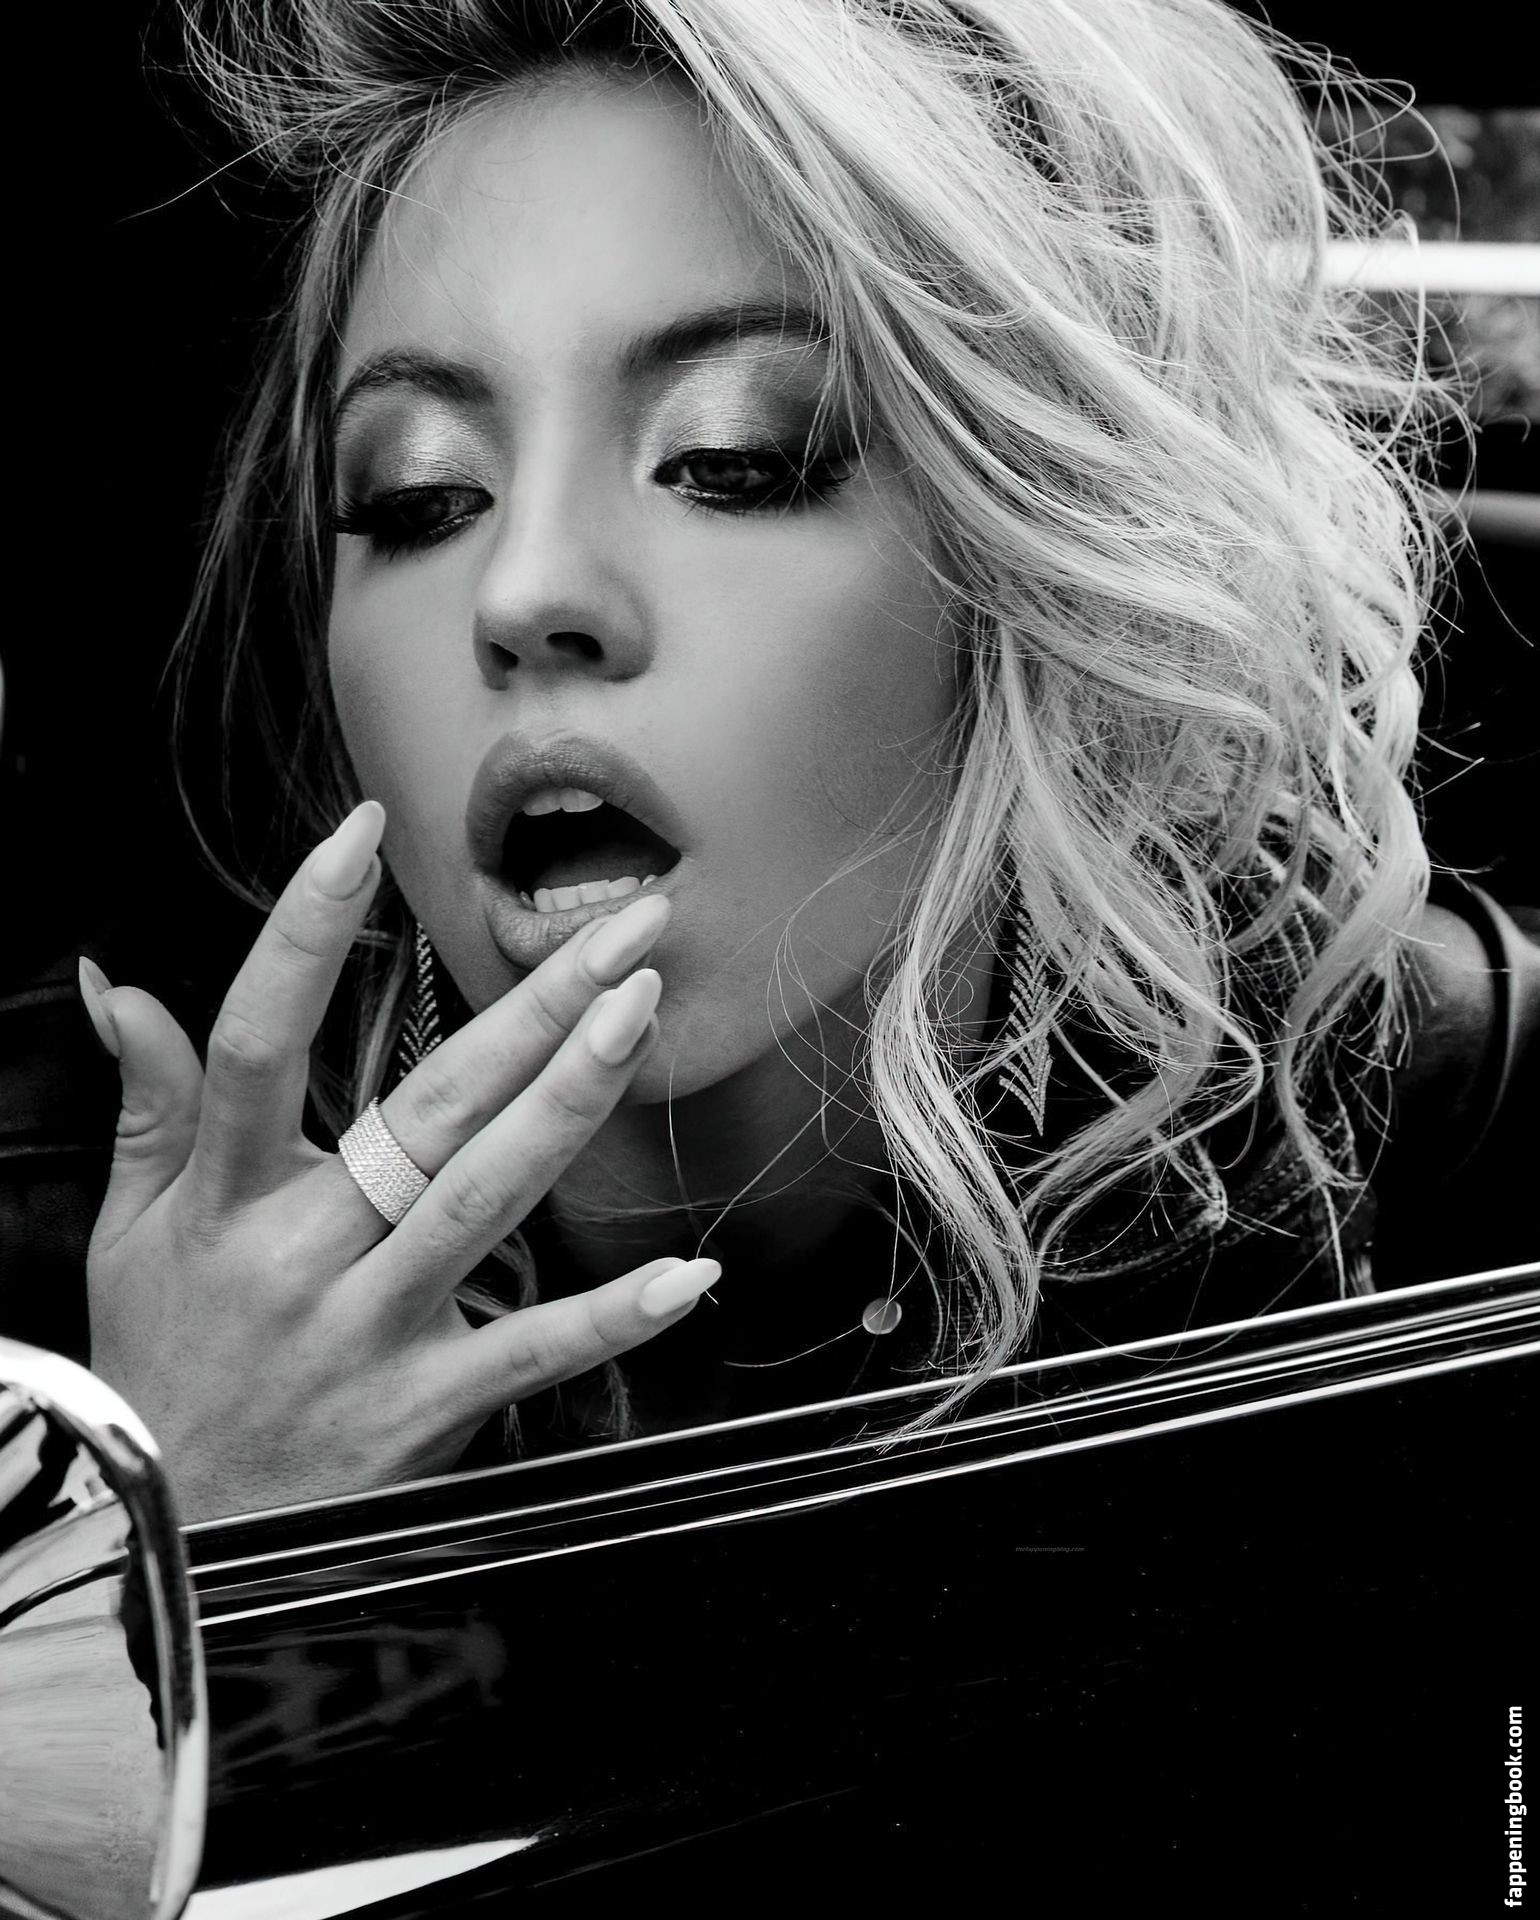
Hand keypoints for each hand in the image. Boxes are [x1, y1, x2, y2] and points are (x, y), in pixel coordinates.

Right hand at [80, 801, 714, 1520]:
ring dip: (567, 1105)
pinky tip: (691, 1276)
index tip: (361, 832)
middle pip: (421, 1109)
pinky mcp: (420, 1409)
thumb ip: (143, 1104)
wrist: (164, 1535)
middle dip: (525, 1010)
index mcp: (222, 1197)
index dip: (304, 932)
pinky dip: (611, 1318)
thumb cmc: (158, 1365)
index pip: (256, 1041)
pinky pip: (528, 1356)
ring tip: (639, 1017)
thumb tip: (116, 981)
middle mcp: (298, 1252)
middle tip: (617, 931)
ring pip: (480, 1200)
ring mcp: (365, 1330)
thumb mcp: (126, 1231)